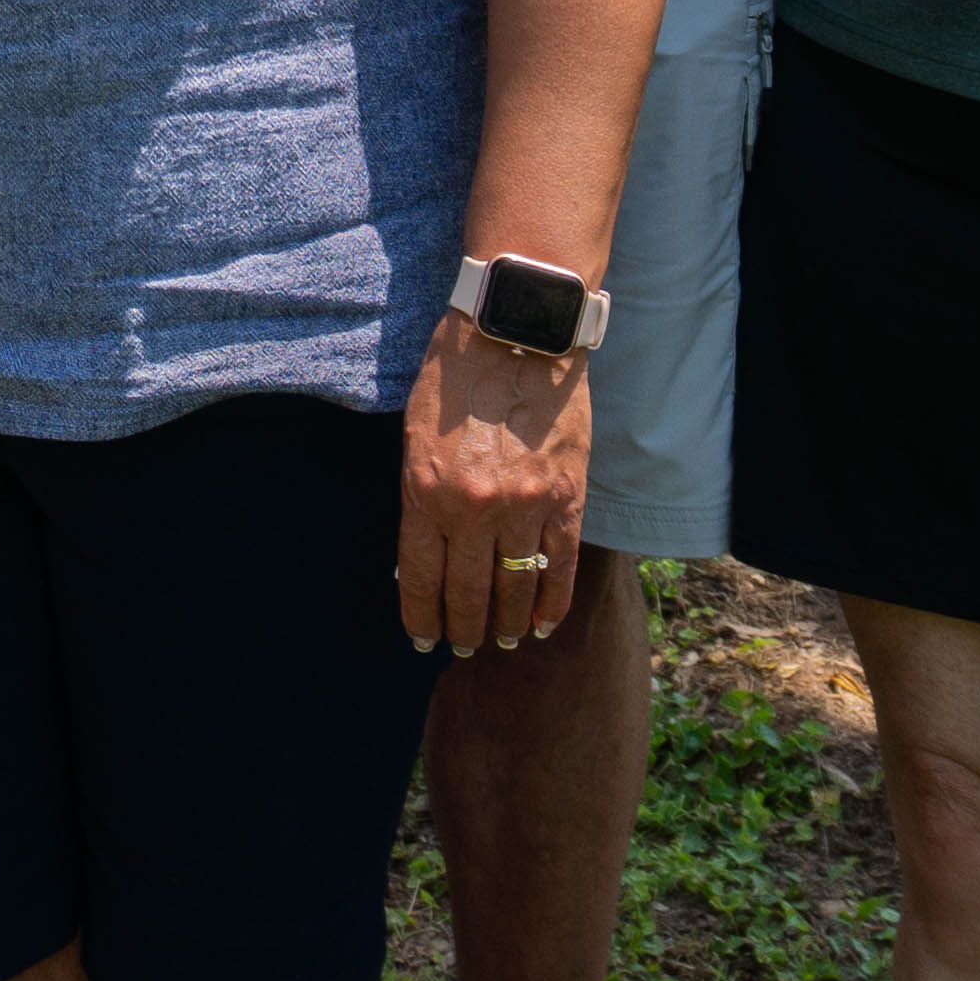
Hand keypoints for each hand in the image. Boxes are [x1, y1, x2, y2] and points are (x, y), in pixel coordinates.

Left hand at [396, 316, 587, 655]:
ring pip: (513, 591)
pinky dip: (550, 605)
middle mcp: (473, 510)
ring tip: (499, 641)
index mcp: (426, 493)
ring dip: (504, 625)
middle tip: (463, 648)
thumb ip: (419, 496)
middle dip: (463, 631)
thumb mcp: (413, 434)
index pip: (420, 580)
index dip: (421, 619)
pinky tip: (541, 625)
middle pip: (467, 596)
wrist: (517, 332)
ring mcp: (524, 508)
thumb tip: (422, 556)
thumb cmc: (455, 374)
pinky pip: (559, 568)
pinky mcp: (566, 498)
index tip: (423, 640)